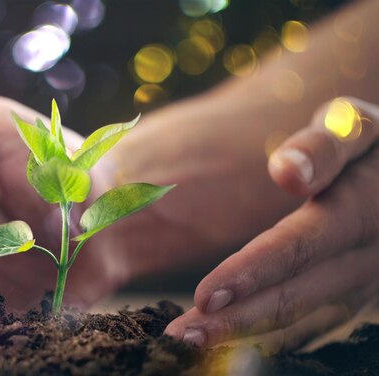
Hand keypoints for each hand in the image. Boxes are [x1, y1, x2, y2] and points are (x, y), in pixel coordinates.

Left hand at [165, 97, 378, 351]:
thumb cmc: (368, 146)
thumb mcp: (356, 128)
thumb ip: (325, 145)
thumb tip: (288, 171)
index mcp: (364, 211)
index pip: (301, 247)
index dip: (252, 273)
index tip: (203, 297)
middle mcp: (366, 258)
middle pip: (297, 295)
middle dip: (237, 319)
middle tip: (180, 336)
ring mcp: (361, 283)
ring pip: (301, 319)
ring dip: (245, 335)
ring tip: (190, 343)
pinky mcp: (351, 294)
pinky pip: (311, 323)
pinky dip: (268, 335)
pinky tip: (227, 341)